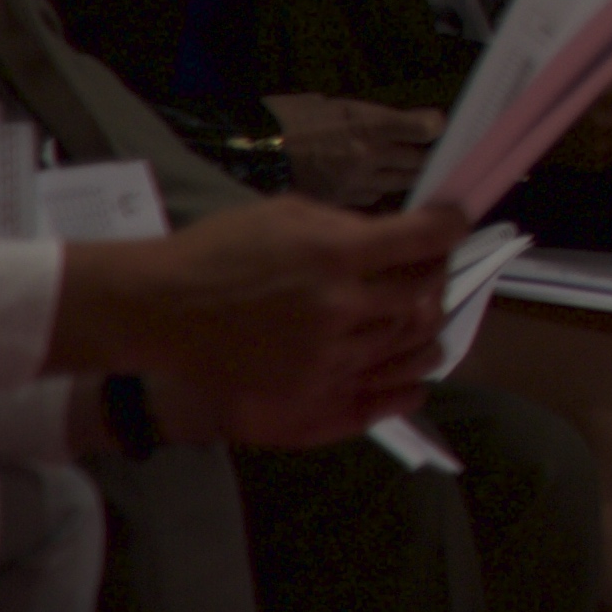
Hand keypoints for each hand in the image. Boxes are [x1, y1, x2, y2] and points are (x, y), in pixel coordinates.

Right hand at [52, 199, 454, 441]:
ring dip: (426, 329)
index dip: (449, 227)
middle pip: (423, 294)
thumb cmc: (217, 251)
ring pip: (406, 345)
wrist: (156, 309)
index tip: (455, 223)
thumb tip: (393, 236)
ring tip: (425, 318)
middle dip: (435, 277)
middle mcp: (340, 306)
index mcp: (336, 253)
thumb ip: (346, 226)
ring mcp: (326, 355)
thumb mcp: (286, 214)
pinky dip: (405, 386)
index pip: (423, 239)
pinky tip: (416, 376)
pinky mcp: (308, 393)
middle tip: (431, 271)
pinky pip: (377, 396)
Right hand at [264, 89, 437, 210]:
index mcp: (366, 128)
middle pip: (417, 163)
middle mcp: (365, 159)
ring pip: (400, 185)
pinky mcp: (338, 206)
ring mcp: (352, 186)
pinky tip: (376, 187)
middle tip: (437, 154)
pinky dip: (380, 194)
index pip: (421, 130)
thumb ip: (376, 119)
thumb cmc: (289, 119)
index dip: (433, 128)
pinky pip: (372, 201)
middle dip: (429, 157)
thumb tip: (411, 125)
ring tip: (413, 172)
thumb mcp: (336, 106)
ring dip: (409, 178)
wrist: (246, 152)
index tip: (440, 128)